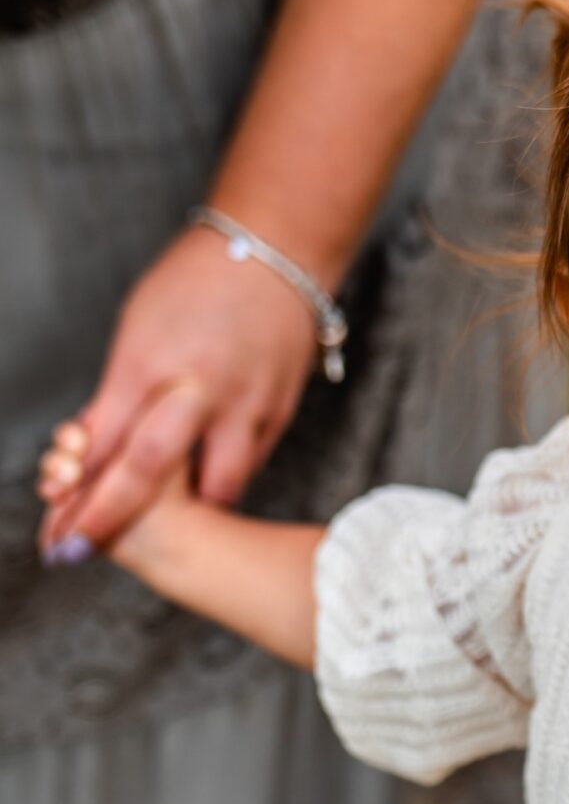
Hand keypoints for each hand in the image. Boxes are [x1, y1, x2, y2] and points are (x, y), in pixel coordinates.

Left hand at [35, 226, 317, 557]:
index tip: (55, 527)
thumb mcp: (137, 331)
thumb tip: (87, 453)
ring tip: (162, 522)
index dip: (76, 491)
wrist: (274, 251)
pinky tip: (205, 481)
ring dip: (185, 512)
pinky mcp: (278, 412)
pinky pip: (247, 466)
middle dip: (109, 518)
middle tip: (79, 551)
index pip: (105, 441)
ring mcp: (245, 403)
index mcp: (152, 361)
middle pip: (149, 469)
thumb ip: (116, 396)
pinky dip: (221, 481)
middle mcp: (198, 387)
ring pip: (215, 486)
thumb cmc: (194, 284)